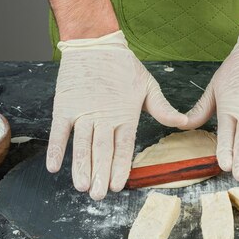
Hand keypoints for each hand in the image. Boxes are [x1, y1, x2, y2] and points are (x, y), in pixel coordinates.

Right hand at [47, 31, 186, 198]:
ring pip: (81, 145)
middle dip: (99, 174)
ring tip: (81, 186)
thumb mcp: (148, 86)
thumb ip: (163, 108)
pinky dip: (56, 149)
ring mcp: (83, 112)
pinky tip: (53, 167)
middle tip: (98, 195)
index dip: (119, 168)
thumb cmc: (124, 66)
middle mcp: (104, 116)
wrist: (95, 43)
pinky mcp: (65, 106)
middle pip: (102, 150)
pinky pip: (59, 131)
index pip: (123, 147)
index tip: (117, 186)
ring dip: (80, 166)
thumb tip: (185, 122)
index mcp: (126, 115)